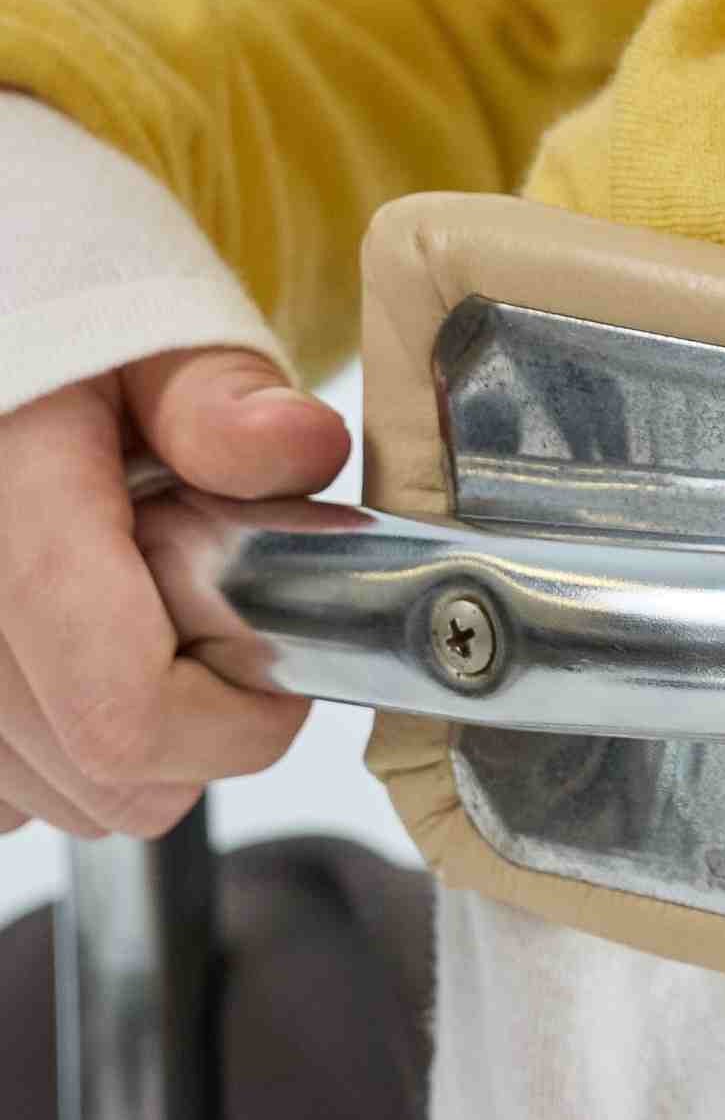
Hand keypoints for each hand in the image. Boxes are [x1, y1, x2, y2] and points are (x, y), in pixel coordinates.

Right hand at [0, 347, 349, 839]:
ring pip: (56, 800)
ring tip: (128, 611)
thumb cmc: (45, 319)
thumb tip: (299, 447)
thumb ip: (220, 400)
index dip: (238, 719)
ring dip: (125, 738)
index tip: (278, 664)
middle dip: (199, 726)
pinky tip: (72, 647)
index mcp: (10, 525)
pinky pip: (1, 793)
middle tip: (209, 615)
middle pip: (106, 780)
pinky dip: (52, 751)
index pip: (126, 716)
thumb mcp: (147, 333)